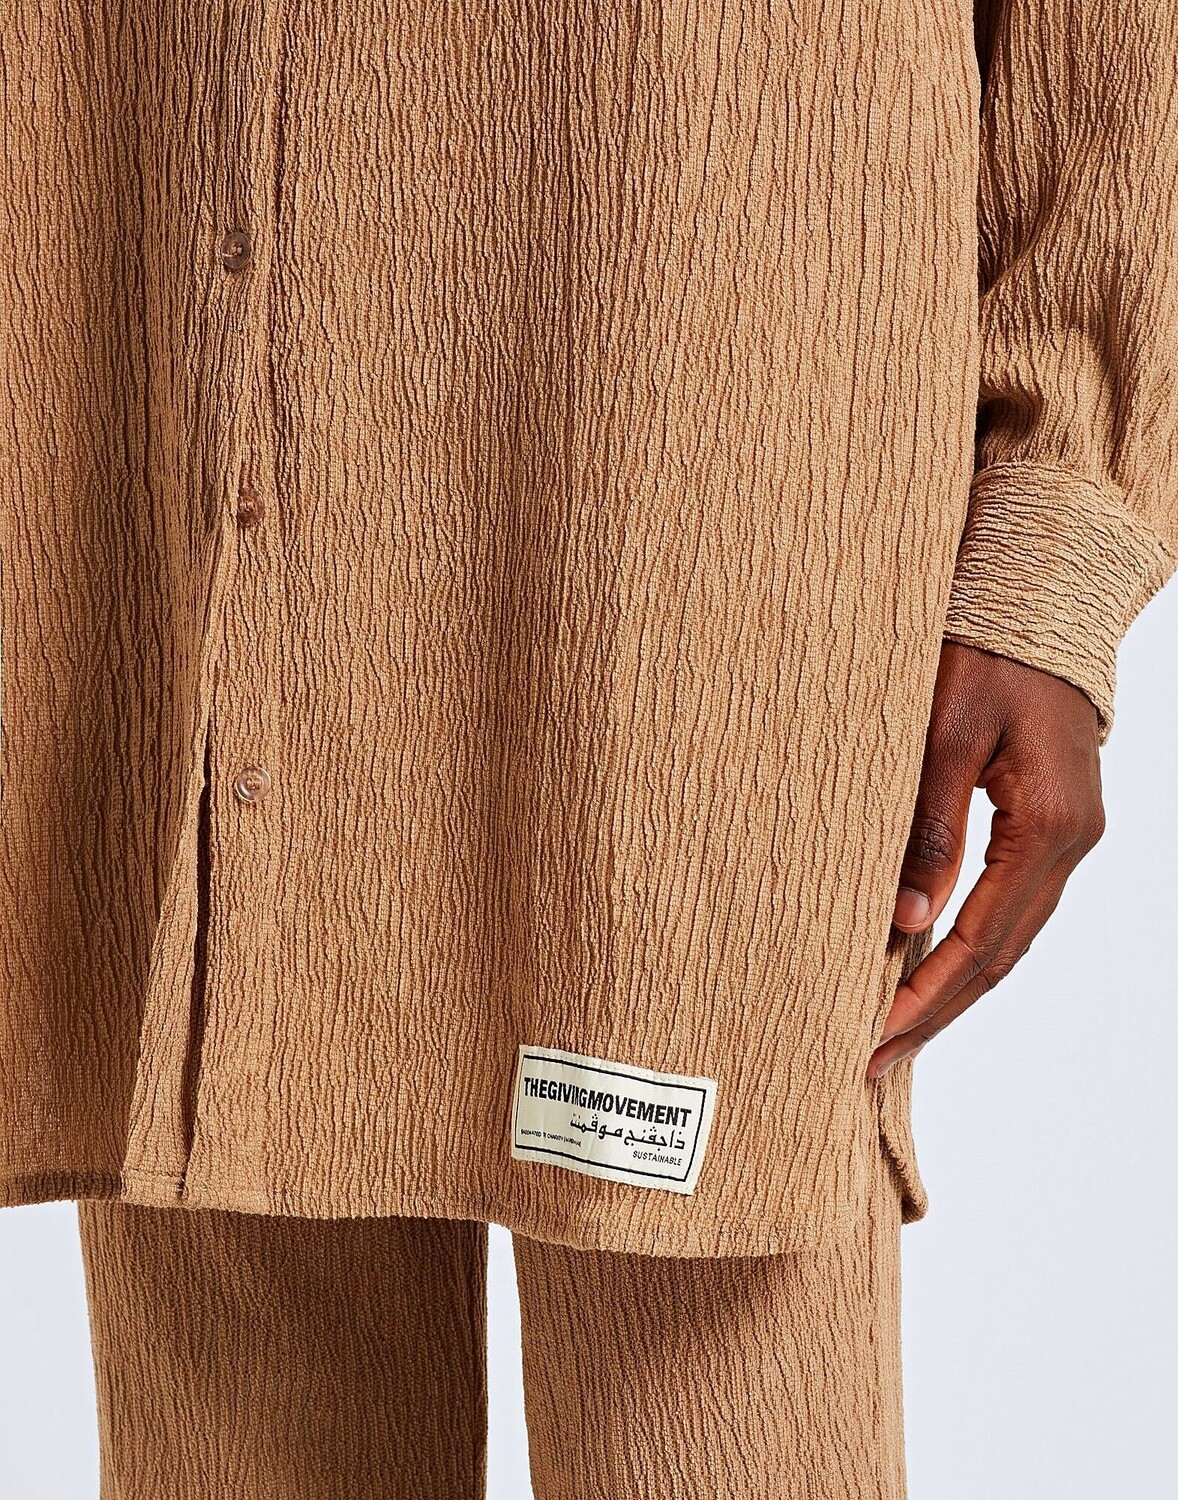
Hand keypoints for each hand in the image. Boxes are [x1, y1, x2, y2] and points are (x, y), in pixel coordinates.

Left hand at [866, 642, 1104, 1079]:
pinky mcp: (1050, 824)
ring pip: (1009, 936)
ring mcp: (1067, 836)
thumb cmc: (987, 653)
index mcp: (1049, 827)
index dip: (927, 997)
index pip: (982, 941)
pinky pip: (1011, 905)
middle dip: (936, 1010)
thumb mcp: (942, 734)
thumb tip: (904, 922)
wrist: (1036, 601)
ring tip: (893, 1027)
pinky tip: (928, 964)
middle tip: (872, 1056)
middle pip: (1001, 955)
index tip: (873, 1036)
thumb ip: (927, 830)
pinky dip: (968, 945)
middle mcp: (1069, 843)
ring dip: (952, 986)